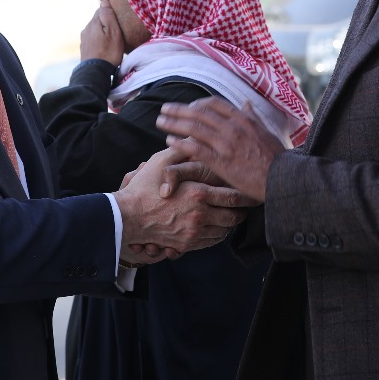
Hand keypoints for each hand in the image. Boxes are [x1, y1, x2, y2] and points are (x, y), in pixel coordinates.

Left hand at [79, 2, 124, 63]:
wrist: (95, 72)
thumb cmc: (108, 51)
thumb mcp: (114, 31)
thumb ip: (108, 15)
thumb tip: (103, 2)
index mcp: (93, 22)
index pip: (102, 9)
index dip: (111, 13)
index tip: (118, 21)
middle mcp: (86, 28)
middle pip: (98, 19)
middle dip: (106, 23)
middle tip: (116, 32)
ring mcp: (84, 39)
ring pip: (95, 30)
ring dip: (102, 33)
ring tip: (111, 41)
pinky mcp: (84, 48)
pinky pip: (93, 39)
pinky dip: (98, 41)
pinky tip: (104, 48)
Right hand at [115, 145, 257, 259]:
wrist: (126, 217)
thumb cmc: (143, 188)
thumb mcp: (162, 163)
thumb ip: (182, 150)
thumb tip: (194, 135)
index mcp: (198, 194)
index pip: (232, 197)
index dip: (246, 195)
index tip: (252, 192)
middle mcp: (200, 215)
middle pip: (233, 217)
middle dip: (242, 212)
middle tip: (247, 206)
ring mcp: (193, 232)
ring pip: (224, 231)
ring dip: (230, 224)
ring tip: (233, 215)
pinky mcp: (186, 244)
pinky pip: (210, 241)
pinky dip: (218, 235)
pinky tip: (217, 226)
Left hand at [156, 97, 285, 200]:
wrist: (283, 179)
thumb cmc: (276, 157)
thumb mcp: (266, 131)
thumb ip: (253, 117)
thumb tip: (246, 103)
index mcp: (243, 119)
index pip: (214, 104)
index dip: (197, 104)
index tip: (187, 106)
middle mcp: (233, 127)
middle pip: (199, 113)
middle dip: (179, 110)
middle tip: (164, 109)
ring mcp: (226, 144)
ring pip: (194, 128)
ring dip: (174, 123)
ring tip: (160, 122)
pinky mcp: (222, 162)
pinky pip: (196, 149)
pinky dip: (181, 143)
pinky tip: (170, 142)